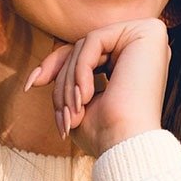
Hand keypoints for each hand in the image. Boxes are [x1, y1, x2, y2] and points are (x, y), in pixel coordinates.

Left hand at [25, 18, 169, 157]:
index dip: (56, 66)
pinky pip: (94, 40)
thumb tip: (39, 72)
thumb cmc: (105, 133)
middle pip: (84, 48)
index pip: (85, 52)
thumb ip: (67, 78)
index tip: (32, 84)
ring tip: (74, 112)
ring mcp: (148, 37)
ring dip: (69, 80)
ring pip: (86, 45)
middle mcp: (144, 46)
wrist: (126, 147)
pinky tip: (85, 97)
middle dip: (61, 77)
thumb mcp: (76, 100)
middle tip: (60, 113)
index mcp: (134, 61)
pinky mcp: (147, 33)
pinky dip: (81, 69)